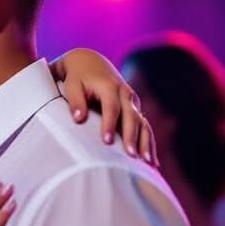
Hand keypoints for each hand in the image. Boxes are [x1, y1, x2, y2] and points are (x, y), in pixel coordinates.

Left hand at [53, 48, 157, 164]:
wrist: (89, 62)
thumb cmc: (77, 77)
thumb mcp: (72, 85)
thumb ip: (76, 101)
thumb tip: (78, 118)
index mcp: (110, 87)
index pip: (111, 108)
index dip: (109, 124)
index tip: (106, 141)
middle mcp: (126, 94)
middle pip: (131, 117)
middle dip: (132, 137)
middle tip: (130, 156)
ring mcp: (132, 101)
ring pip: (142, 123)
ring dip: (146, 142)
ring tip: (148, 163)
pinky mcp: (134, 109)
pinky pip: (144, 127)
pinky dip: (149, 142)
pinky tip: (152, 161)